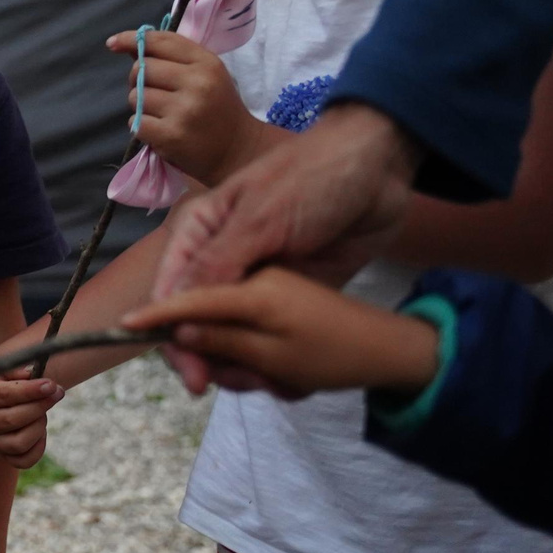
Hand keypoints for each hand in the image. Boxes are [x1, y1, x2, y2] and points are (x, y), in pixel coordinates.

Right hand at [0, 373, 60, 467]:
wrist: (5, 391)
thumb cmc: (10, 376)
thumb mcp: (10, 365)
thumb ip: (19, 367)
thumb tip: (33, 377)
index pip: (2, 396)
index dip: (29, 391)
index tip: (50, 385)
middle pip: (12, 420)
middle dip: (39, 406)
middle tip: (56, 392)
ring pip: (19, 443)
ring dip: (38, 426)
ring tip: (42, 412)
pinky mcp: (4, 454)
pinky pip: (24, 461)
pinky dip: (38, 447)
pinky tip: (41, 430)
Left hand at [113, 30, 260, 185]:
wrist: (239, 151)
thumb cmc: (217, 108)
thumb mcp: (205, 74)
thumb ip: (170, 57)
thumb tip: (119, 43)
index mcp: (206, 63)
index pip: (160, 42)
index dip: (132, 39)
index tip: (113, 44)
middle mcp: (197, 83)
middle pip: (142, 69)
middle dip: (138, 79)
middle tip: (154, 92)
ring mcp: (184, 110)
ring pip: (136, 97)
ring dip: (140, 105)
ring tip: (161, 113)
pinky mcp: (171, 135)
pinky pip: (136, 122)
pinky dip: (141, 126)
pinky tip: (159, 129)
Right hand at [153, 104, 417, 387]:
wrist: (381, 168)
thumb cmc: (310, 178)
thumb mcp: (259, 219)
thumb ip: (217, 266)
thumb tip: (174, 309)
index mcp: (199, 233)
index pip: (171, 291)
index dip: (171, 333)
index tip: (188, 373)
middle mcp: (221, 259)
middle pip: (196, 318)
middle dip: (204, 353)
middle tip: (219, 384)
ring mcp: (256, 278)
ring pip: (231, 332)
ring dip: (238, 361)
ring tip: (258, 382)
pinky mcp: (291, 294)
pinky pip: (270, 333)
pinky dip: (271, 358)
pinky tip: (280, 379)